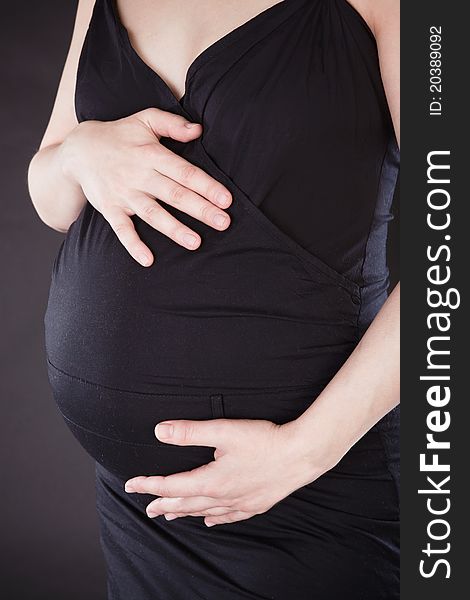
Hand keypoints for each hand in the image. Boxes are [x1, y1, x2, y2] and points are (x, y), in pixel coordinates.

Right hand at [59, 107, 231, 265]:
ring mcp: (124, 194)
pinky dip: (133, 245)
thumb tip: (199, 130)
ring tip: (196, 243)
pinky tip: (148, 260)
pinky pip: (122, 230)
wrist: (78, 150)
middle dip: (200, 209)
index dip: (206, 186)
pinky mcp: (110, 209)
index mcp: (152, 154)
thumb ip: (172, 123)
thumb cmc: (119, 135)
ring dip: (174, 229)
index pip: (184, 172)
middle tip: (223, 223)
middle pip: (174, 194)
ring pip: (153, 214)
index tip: (226, 199)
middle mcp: (139, 175)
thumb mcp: (145, 119)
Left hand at [124, 418, 335, 526]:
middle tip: (147, 507)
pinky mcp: (255, 504)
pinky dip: (215, 518)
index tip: (132, 484)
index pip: (171, 486)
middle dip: (163, 504)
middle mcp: (222, 497)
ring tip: (170, 516)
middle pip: (185, 503)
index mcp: (211, 480)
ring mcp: (240, 503)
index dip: (150, 485)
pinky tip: (211, 520)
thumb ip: (190, 431)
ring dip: (184, 513)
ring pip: (204, 512)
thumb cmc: (264, 441)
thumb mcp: (224, 431)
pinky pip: (229, 516)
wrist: (302, 454)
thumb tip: (159, 431)